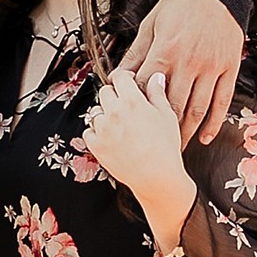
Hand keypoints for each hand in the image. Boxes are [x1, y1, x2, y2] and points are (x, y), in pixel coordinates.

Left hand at [84, 66, 196, 252]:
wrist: (157, 178)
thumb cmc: (166, 148)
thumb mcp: (167, 116)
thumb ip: (158, 93)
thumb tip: (155, 77)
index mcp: (133, 101)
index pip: (119, 77)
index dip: (124, 79)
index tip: (128, 84)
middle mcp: (115, 112)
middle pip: (105, 92)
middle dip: (114, 96)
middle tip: (125, 107)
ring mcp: (103, 129)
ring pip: (96, 111)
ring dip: (105, 114)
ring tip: (120, 125)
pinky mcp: (96, 146)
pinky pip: (88, 131)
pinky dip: (96, 132)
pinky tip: (110, 137)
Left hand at [119, 0, 243, 143]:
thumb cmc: (179, 6)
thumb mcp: (152, 24)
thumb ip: (137, 53)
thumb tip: (117, 76)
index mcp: (166, 49)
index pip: (148, 86)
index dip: (137, 106)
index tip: (130, 121)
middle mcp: (190, 61)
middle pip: (173, 104)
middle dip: (161, 128)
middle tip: (151, 145)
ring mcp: (212, 66)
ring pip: (198, 108)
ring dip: (186, 131)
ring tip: (176, 147)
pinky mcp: (230, 68)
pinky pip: (222, 102)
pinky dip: (214, 123)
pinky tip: (205, 138)